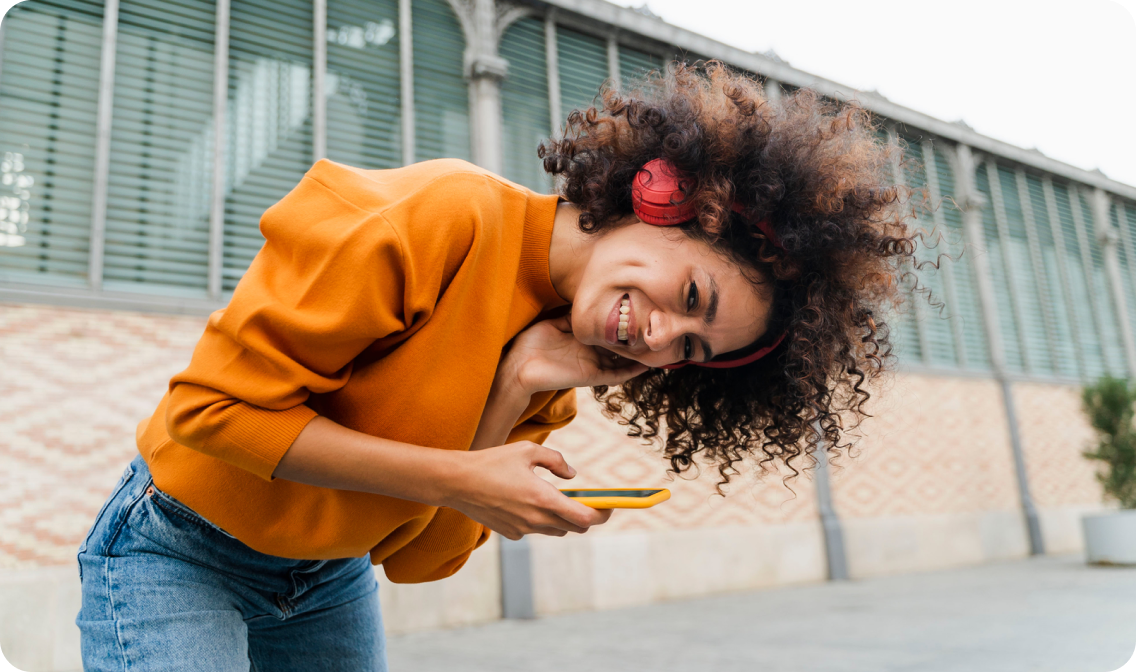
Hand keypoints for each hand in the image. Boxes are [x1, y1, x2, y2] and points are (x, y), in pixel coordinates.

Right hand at [441, 441, 612, 539]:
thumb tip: (572, 475)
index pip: (585, 518)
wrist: (456, 482)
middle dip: (585, 516)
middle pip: (575, 528)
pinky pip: (535, 529)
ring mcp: (522, 530)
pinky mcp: (510, 533)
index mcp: (543, 498)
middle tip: (587, 500)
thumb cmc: (492, 462)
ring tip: (557, 499)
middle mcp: (535, 519)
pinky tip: (528, 502)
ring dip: (563, 518)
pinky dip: (540, 519)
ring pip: (555, 530)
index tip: (610, 505)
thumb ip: (556, 461)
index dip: (602, 514)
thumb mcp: (527, 450)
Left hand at [502, 316, 646, 394]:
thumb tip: (588, 302)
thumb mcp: (555, 322)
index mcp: (583, 340)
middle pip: (620, 347)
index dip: (623, 325)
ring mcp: (593, 365)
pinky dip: (632, 371)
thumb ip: (573, 315)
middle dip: (636, 340)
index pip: (608, 333)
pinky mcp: (591, 376)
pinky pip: (617, 375)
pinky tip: (647, 365)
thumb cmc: (531, 343)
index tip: (639, 314)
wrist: (519, 365)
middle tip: (657, 328)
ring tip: (659, 345)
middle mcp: (591, 353)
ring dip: (639, 356)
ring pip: (623, 362)